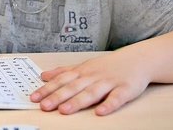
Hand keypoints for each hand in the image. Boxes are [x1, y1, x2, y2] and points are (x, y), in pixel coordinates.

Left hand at [30, 50, 150, 114]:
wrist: (138, 59)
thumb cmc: (108, 65)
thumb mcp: (84, 66)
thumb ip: (63, 72)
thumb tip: (44, 76)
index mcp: (82, 72)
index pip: (61, 80)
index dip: (47, 89)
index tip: (34, 97)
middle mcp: (93, 76)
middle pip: (73, 87)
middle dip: (57, 97)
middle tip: (44, 106)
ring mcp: (109, 82)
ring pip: (91, 93)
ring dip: (78, 102)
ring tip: (64, 110)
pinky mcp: (125, 89)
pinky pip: (117, 98)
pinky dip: (109, 105)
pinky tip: (101, 112)